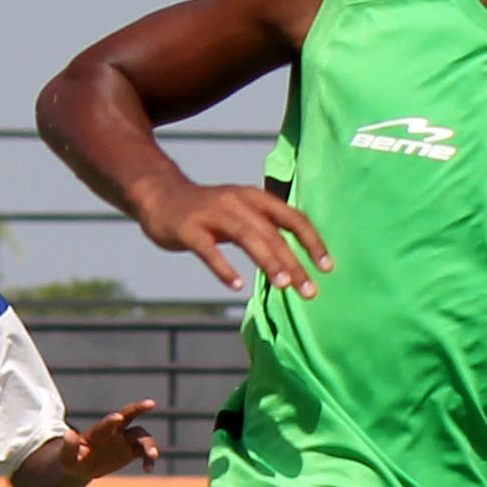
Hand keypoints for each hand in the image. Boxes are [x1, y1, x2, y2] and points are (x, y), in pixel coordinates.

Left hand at [49, 401, 162, 486]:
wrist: (81, 466)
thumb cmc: (70, 459)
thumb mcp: (66, 456)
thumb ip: (69, 446)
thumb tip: (69, 433)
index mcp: (98, 431)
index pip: (107, 423)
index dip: (112, 420)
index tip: (118, 417)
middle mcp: (114, 431)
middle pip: (129, 415)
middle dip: (139, 408)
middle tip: (151, 402)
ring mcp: (125, 440)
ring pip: (142, 437)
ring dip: (150, 444)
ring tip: (153, 455)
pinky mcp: (132, 451)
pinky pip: (145, 453)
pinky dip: (149, 459)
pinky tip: (148, 469)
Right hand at [137, 176, 332, 296]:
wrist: (159, 195)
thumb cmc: (208, 211)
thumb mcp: (242, 213)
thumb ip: (267, 232)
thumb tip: (298, 263)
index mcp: (255, 198)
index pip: (293, 218)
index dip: (312, 242)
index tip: (327, 268)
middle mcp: (237, 202)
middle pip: (272, 233)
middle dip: (294, 262)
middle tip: (310, 291)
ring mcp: (212, 213)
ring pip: (246, 237)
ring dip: (268, 261)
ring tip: (283, 286)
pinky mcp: (188, 228)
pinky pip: (207, 249)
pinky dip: (223, 267)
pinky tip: (237, 284)